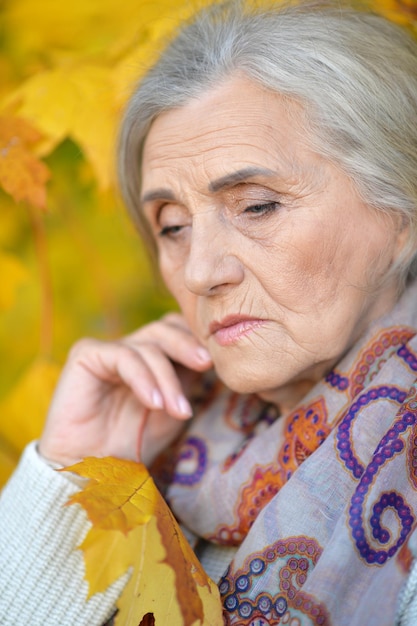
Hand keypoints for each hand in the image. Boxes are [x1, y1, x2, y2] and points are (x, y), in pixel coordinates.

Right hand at [38, 313, 211, 466]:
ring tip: (177, 410)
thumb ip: (189, 380)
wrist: (94, 469)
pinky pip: (123, 356)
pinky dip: (143, 379)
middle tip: (206, 365)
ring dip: (167, 379)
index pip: (177, 330)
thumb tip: (213, 357)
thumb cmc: (134, 443)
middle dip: (188, 345)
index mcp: (150, 358)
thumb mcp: (172, 409)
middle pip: (164, 328)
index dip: (196, 340)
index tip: (216, 363)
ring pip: (149, 346)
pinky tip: (153, 403)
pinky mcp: (86, 354)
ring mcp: (108, 350)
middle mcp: (129, 348)